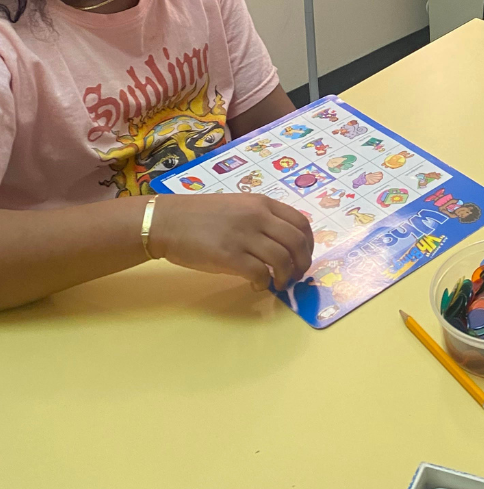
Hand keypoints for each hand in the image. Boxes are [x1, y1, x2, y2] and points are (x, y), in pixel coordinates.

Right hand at [149, 193, 314, 290]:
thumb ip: (260, 219)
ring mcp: (244, 236)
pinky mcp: (229, 256)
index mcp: (262, 203)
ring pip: (282, 260)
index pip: (301, 223)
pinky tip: (257, 285)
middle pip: (297, 242)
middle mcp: (258, 216)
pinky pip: (259, 273)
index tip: (303, 257)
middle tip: (295, 275)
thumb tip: (281, 242)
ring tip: (278, 283)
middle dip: (302, 264)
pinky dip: (264, 283)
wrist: (168, 221)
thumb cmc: (200, 215)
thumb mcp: (238, 206)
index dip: (308, 244)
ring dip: (285, 276)